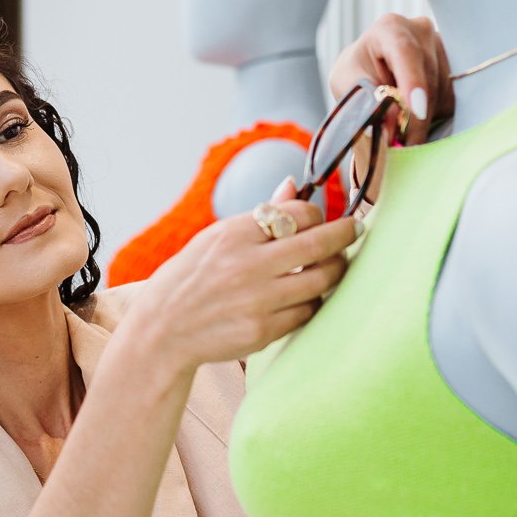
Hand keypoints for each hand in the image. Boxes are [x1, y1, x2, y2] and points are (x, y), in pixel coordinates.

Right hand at [122, 178, 355, 373]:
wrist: (162, 330)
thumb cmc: (191, 278)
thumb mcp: (215, 238)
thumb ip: (259, 215)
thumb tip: (293, 185)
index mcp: (235, 234)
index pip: (297, 213)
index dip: (317, 213)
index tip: (321, 218)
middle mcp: (247, 265)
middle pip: (319, 244)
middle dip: (345, 234)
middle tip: (355, 230)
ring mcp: (257, 300)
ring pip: (321, 280)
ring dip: (335, 270)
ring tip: (334, 265)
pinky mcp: (263, 330)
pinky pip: (307, 312)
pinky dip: (312, 302)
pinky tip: (305, 296)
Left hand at [329, 14, 451, 199]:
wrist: (372, 71)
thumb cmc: (355, 74)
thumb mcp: (348, 85)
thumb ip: (366, 101)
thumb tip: (391, 128)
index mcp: (389, 28)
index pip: (406, 51)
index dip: (413, 81)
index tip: (415, 111)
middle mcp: (421, 31)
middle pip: (427, 77)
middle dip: (416, 116)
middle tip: (403, 144)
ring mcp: (443, 47)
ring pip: (443, 91)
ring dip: (425, 117)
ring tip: (403, 128)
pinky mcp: (456, 66)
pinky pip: (453, 98)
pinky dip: (435, 114)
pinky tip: (416, 115)